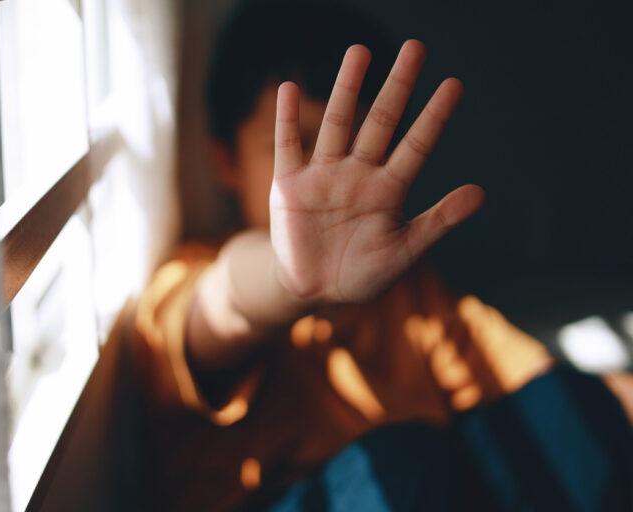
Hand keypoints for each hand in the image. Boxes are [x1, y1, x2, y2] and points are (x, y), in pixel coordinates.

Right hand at [270, 40, 484, 302]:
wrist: (314, 290)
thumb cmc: (362, 273)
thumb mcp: (404, 252)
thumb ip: (438, 221)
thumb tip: (481, 192)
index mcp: (388, 191)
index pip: (416, 146)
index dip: (434, 117)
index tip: (453, 85)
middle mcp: (358, 175)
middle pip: (380, 122)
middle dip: (397, 87)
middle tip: (415, 48)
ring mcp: (324, 177)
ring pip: (338, 124)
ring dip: (347, 89)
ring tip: (360, 52)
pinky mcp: (290, 186)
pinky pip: (288, 146)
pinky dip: (286, 119)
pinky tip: (287, 88)